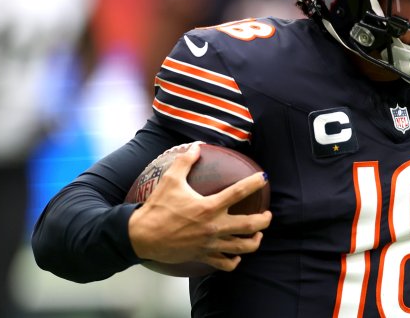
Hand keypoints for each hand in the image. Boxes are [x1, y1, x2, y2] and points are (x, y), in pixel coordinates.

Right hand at [128, 143, 271, 271]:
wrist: (142, 236)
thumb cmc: (157, 208)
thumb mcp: (170, 180)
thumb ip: (185, 161)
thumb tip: (196, 146)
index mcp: (208, 207)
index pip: (239, 192)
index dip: (254, 183)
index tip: (264, 178)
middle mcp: (214, 226)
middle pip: (250, 226)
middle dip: (264, 220)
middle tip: (268, 214)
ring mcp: (210, 244)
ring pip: (242, 247)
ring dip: (254, 241)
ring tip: (258, 234)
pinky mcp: (203, 256)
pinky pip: (226, 263)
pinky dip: (235, 260)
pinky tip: (237, 255)